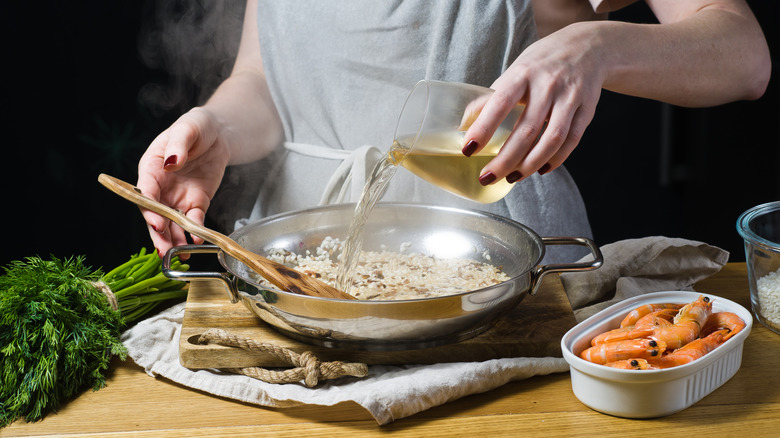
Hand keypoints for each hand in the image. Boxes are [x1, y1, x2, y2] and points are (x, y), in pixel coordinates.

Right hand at [136, 107, 229, 256]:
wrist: (218, 134)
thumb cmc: (196, 126)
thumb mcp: (187, 129)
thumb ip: (178, 146)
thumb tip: (171, 162)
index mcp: (151, 168)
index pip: (145, 191)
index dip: (149, 208)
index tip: (156, 222)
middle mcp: (161, 187)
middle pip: (155, 214)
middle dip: (159, 233)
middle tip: (165, 249)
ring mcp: (177, 197)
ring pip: (172, 223)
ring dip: (174, 239)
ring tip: (179, 253)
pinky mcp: (196, 202)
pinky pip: (193, 220)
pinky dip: (194, 231)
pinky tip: (196, 240)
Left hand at [463, 22, 603, 183]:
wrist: (588, 46)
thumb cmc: (542, 62)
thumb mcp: (515, 70)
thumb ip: (492, 96)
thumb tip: (463, 124)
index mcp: (523, 73)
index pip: (500, 103)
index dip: (483, 128)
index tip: (468, 150)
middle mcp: (548, 85)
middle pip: (526, 130)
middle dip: (504, 160)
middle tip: (488, 177)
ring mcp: (570, 98)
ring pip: (551, 140)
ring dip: (529, 164)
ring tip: (512, 178)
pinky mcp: (587, 110)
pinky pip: (571, 141)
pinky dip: (555, 159)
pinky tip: (540, 169)